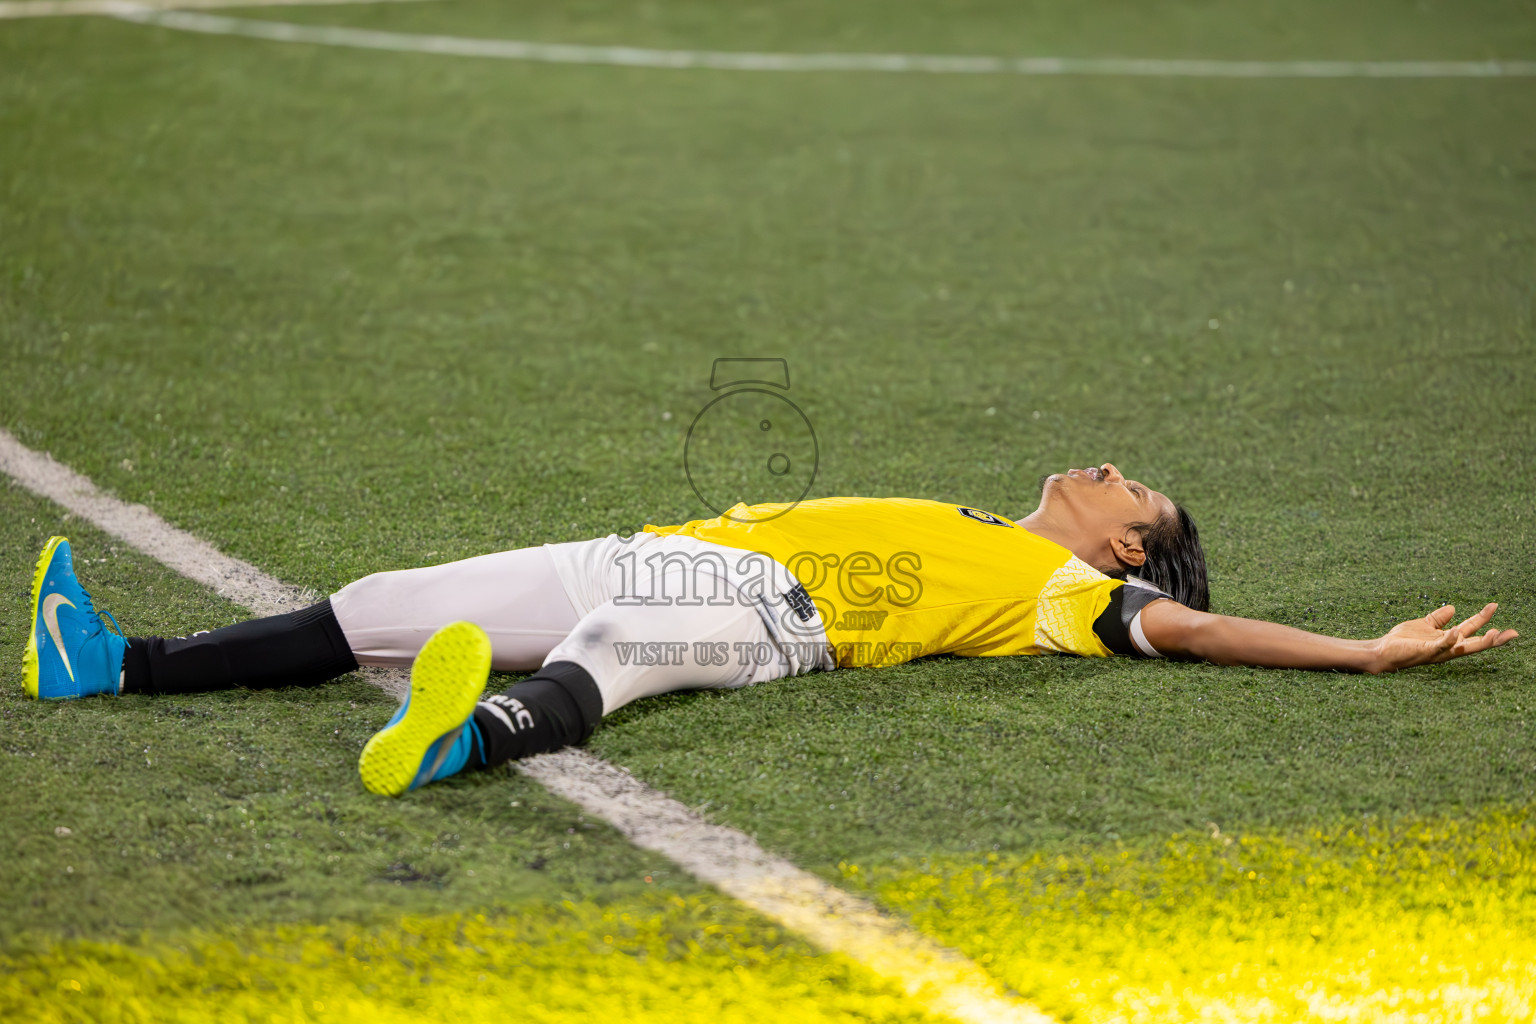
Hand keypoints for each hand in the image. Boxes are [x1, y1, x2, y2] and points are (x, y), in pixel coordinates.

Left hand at [1367, 603, 1518, 673]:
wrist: (1382, 650)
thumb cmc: (1402, 641)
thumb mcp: (1423, 625)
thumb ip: (1438, 618)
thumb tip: (1454, 607)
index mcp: (1448, 640)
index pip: (1471, 629)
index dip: (1483, 618)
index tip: (1495, 605)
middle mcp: (1447, 648)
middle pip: (1476, 644)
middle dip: (1495, 639)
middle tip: (1513, 633)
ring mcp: (1438, 651)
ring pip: (1464, 648)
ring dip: (1481, 643)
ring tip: (1496, 633)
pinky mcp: (1426, 652)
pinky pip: (1440, 646)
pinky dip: (1449, 639)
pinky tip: (1456, 631)